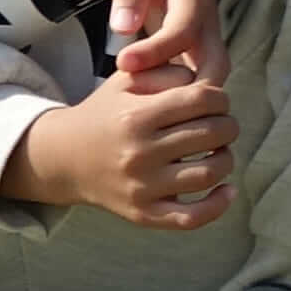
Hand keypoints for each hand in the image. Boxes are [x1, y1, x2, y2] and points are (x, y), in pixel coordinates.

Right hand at [5, 56, 237, 230]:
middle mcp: (139, 153)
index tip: (216, 102)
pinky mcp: (142, 214)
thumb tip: (210, 82)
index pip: (203, 100)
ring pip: (210, 172)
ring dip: (226, 158)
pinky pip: (191, 218)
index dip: (220, 98)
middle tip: (222, 124)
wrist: (62, 159)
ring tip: (218, 151)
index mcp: (137, 117)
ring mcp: (141, 187)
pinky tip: (227, 190)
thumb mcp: (126, 80)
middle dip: (227, 125)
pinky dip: (218, 205)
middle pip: (213, 134)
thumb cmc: (105, 114)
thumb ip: (167, 72)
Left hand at [107, 0, 246, 93]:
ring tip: (148, 110)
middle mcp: (210, 26)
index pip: (182, 32)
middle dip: (189, 92)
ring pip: (214, 79)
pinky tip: (153, 105)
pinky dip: (184, 97)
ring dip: (189, 99)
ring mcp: (210, 41)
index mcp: (195, 0)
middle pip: (215, 68)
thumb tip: (123, 27)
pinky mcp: (203, 53)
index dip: (154, 51)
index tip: (123, 63)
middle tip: (148, 105)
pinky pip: (202, 81)